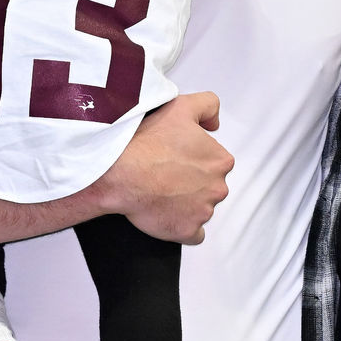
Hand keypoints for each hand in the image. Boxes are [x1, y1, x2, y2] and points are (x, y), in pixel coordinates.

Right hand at [94, 92, 233, 243]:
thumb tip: (215, 123)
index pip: (215, 163)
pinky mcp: (187, 231)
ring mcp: (203, 212)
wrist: (120, 172)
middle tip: (166, 175)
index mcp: (220, 160)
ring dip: (186, 204)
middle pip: (209, 187)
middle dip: (192, 183)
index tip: (176, 159)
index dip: (194, 160)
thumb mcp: (181, 107)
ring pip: (200, 209)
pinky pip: (192, 234)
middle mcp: (218, 187)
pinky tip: (167, 215)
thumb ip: (208, 106)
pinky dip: (182, 227)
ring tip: (160, 192)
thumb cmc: (147, 141)